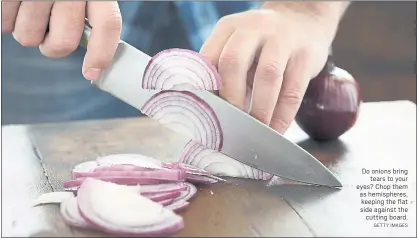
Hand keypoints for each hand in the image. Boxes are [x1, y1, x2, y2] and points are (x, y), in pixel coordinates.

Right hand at [1, 1, 121, 79]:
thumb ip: (93, 11)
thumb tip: (93, 53)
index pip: (108, 24)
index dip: (101, 54)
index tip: (91, 73)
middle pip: (64, 42)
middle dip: (53, 47)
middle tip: (48, 34)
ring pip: (29, 37)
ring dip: (28, 31)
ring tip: (29, 9)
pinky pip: (5, 23)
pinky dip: (7, 19)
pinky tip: (15, 2)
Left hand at [200, 2, 347, 133]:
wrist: (304, 18)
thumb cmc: (262, 43)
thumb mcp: (237, 45)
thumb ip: (221, 69)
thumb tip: (209, 112)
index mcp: (228, 28)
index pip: (208, 58)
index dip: (206, 89)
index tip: (206, 114)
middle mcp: (253, 28)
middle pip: (233, 62)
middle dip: (230, 98)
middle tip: (231, 123)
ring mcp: (282, 39)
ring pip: (267, 75)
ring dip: (259, 109)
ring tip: (255, 131)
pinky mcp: (306, 55)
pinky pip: (293, 90)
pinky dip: (283, 115)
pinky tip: (276, 130)